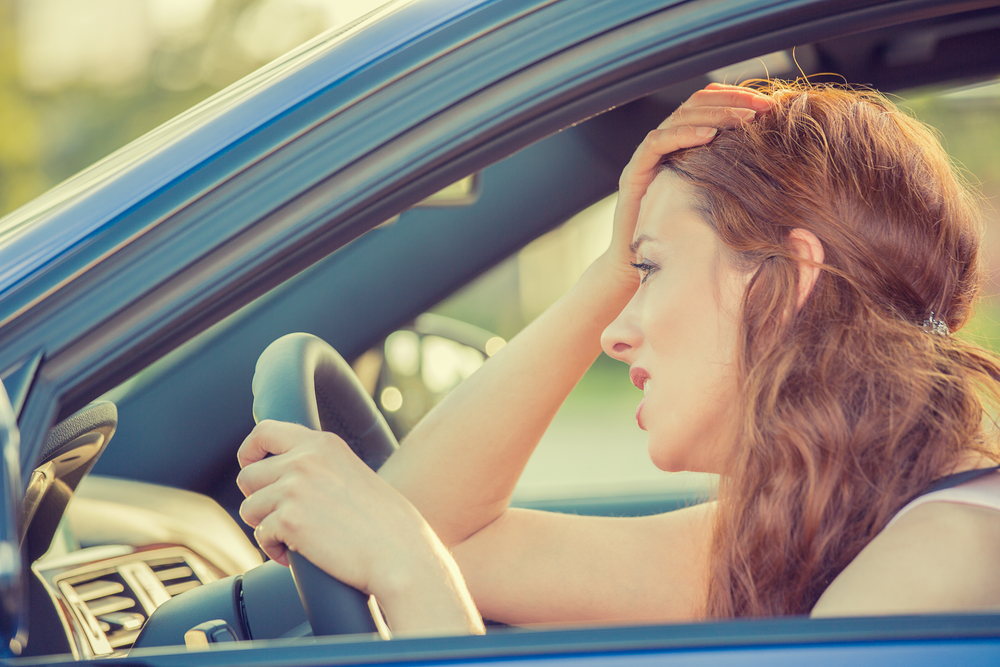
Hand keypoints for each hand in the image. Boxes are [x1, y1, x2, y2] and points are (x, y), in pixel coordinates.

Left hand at [236, 420, 484, 634]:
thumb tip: (281, 475)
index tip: (251, 468)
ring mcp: (294, 488)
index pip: (265, 432)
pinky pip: (261, 536)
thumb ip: (319, 466)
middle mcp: (305, 459)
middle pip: (248, 476)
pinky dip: (274, 551)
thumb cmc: (385, 523)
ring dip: (266, 527)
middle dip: (258, 500)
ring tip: (294, 539)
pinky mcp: (289, 520)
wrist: (400, 553)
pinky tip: (298, 555)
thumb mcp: (352, 473)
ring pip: (249, 508)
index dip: (249, 452)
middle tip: (280, 518)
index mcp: (323, 444)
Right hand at [602, 83, 772, 280]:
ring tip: (744, 119)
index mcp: (683, 145)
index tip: (769, 105)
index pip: (708, 105)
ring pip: (679, 117)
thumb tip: (781, 169)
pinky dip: (683, 135)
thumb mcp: (718, 200)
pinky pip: (656, 143)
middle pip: (696, 104)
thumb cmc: (684, 237)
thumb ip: (737, 178)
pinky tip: (709, 136)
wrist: (641, 268)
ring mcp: (647, 157)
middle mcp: (664, 144)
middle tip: (763, 107)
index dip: (736, 98)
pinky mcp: (635, 173)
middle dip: (732, 101)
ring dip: (715, 114)